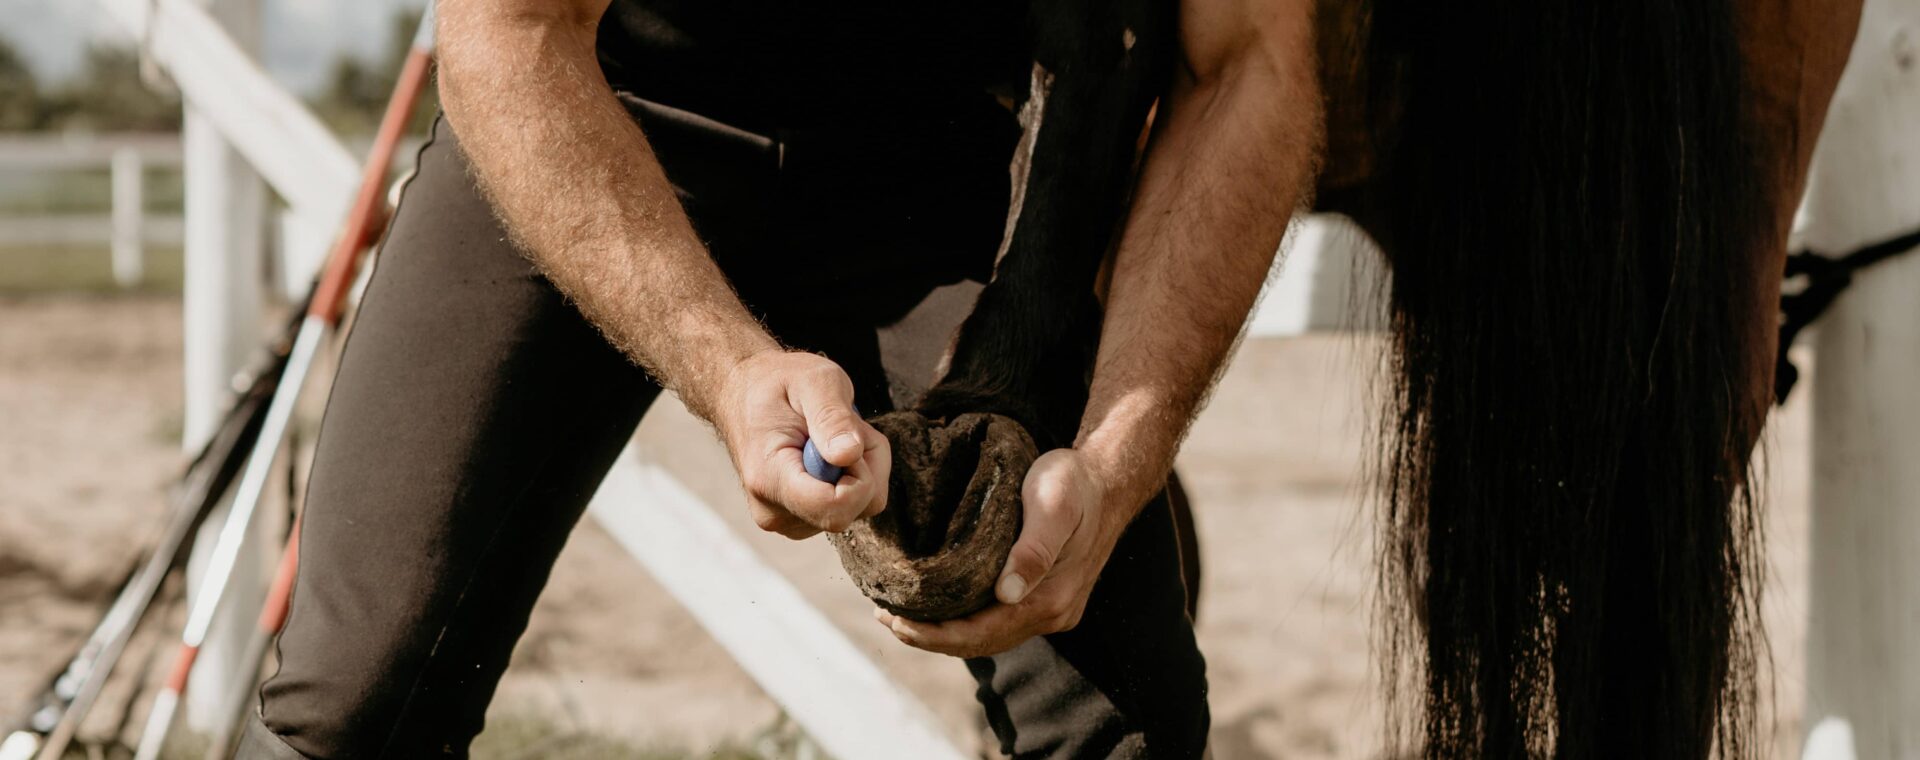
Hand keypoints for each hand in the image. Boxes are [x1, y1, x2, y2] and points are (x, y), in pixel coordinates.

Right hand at [715, 351, 889, 538]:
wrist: (744, 394)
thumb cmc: (777, 383)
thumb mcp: (813, 380)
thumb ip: (832, 416)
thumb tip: (849, 454)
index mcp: (769, 479)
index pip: (834, 508)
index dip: (861, 476)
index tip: (850, 440)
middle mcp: (774, 511)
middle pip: (854, 510)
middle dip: (867, 466)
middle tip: (842, 429)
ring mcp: (787, 520)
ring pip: (858, 509)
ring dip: (861, 470)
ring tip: (830, 437)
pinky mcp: (799, 520)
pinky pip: (850, 509)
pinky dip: (853, 479)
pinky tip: (828, 454)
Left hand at [876, 448, 1126, 657]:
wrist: (1109, 480)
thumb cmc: (1075, 484)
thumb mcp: (1053, 505)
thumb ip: (1033, 549)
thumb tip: (1007, 593)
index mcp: (1050, 598)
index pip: (983, 633)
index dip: (936, 634)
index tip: (897, 621)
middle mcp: (1053, 612)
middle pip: (982, 642)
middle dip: (931, 638)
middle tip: (886, 619)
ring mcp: (1052, 609)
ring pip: (990, 636)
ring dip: (945, 634)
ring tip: (902, 618)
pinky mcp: (1047, 597)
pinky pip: (1000, 622)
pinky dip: (965, 622)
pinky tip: (940, 608)